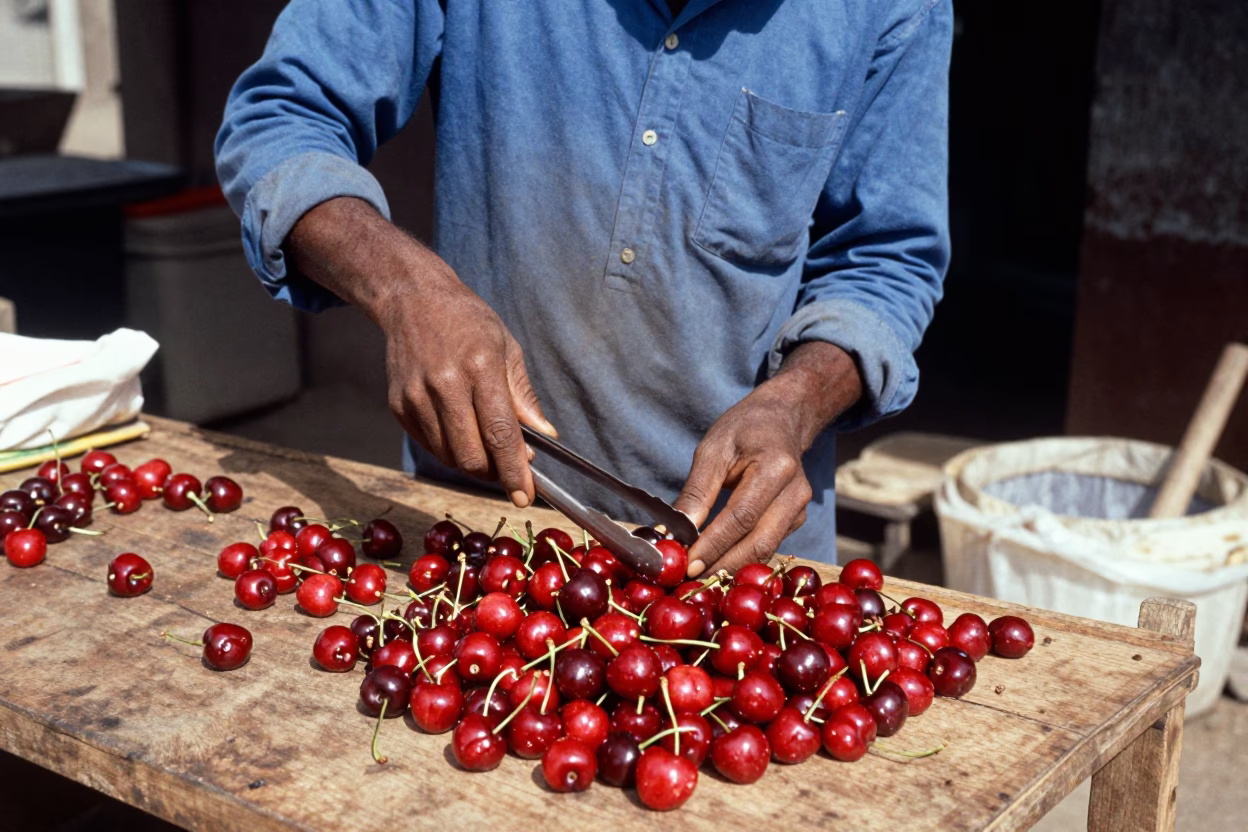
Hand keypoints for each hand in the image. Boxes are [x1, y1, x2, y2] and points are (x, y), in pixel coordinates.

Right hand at [287, 198, 555, 506]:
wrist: (413, 299)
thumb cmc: (468, 322)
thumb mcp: (507, 348)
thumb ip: (523, 397)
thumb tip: (544, 436)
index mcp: (480, 367)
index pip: (500, 433)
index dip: (514, 471)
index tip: (525, 496)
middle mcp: (445, 383)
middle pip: (471, 455)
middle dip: (494, 472)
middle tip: (508, 469)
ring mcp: (417, 396)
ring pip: (449, 456)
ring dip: (472, 463)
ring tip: (486, 446)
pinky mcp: (398, 405)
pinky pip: (429, 446)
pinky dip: (450, 450)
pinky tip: (460, 431)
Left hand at [673, 341, 862, 575]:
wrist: (782, 419)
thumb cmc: (744, 429)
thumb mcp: (713, 449)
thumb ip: (696, 492)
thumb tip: (674, 532)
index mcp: (777, 468)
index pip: (742, 517)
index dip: (713, 545)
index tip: (687, 564)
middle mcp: (796, 492)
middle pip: (759, 543)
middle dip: (722, 565)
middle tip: (689, 580)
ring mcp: (801, 509)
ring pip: (765, 550)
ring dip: (730, 567)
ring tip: (698, 576)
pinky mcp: (796, 520)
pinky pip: (767, 545)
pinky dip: (741, 558)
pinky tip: (716, 563)